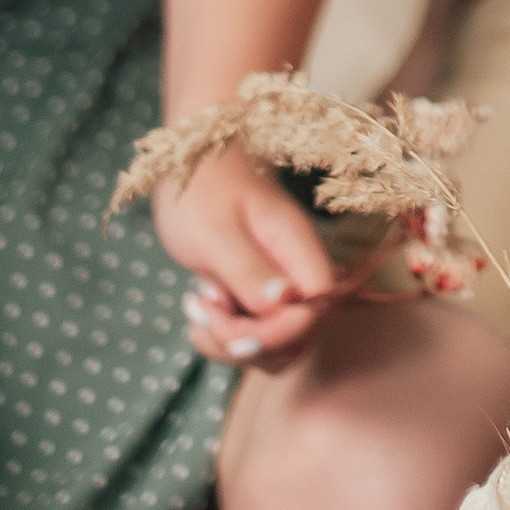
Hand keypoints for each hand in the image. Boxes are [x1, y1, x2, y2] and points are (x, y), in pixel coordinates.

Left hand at [155, 148, 344, 371]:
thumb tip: (284, 303)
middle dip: (248, 343)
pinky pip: (251, 337)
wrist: (193, 163)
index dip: (279, 330)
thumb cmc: (204, 188)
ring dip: (230, 344)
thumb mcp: (216, 230)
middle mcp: (296, 274)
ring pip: (274, 347)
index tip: (229, 316)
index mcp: (298, 250)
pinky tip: (197, 305)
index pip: (316, 310)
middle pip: (298, 339)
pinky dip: (220, 335)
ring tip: (198, 306)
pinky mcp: (255, 296)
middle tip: (206, 310)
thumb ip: (249, 269)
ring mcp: (277, 288)